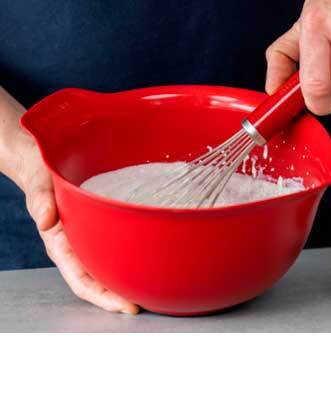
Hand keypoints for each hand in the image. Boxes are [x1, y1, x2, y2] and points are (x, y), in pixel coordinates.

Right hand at [0, 88, 138, 313]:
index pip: (83, 281)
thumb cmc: (42, 175)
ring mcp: (89, 238)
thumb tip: (45, 219)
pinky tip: (147, 259)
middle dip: (121, 296)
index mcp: (62, 245)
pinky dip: (129, 258)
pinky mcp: (100, 226)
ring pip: (109, 266)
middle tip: (150, 303)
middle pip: (100, 281)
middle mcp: (77, 246)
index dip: (104, 297)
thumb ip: (41, 201)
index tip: (127, 306)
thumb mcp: (40, 186)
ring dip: (127, 280)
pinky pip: (115, 246)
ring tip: (152, 289)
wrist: (43, 161)